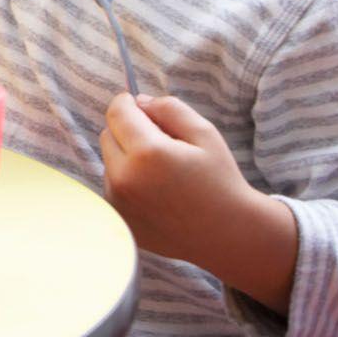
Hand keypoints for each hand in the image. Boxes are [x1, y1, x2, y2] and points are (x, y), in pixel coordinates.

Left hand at [100, 93, 296, 311]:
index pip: (117, 112)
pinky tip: (157, 192)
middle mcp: (125, 178)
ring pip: (109, 160)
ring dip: (126, 157)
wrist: (229, 235)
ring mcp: (118, 202)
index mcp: (147, 153)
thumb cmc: (220, 181)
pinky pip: (112, 185)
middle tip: (161, 143)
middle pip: (108, 134)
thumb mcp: (204, 133)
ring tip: (162, 173)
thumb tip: (138, 101)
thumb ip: (169, 108)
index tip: (138, 104)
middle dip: (128, 130)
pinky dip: (127, 181)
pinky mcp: (118, 217)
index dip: (127, 103)